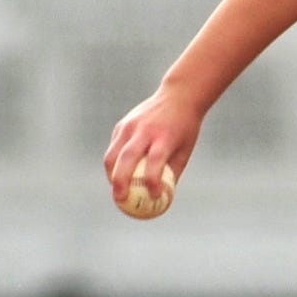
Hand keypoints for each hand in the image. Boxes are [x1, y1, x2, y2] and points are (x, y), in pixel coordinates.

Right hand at [105, 88, 204, 204]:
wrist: (178, 97)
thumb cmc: (185, 129)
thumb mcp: (185, 149)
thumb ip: (173, 172)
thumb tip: (163, 197)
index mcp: (165, 137)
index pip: (155, 161)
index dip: (152, 180)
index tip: (153, 196)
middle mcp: (145, 130)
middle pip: (127, 158)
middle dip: (120, 181)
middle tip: (120, 200)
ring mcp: (131, 126)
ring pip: (113, 154)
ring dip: (111, 174)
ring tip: (116, 189)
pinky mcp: (122, 124)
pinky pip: (114, 147)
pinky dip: (114, 163)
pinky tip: (118, 173)